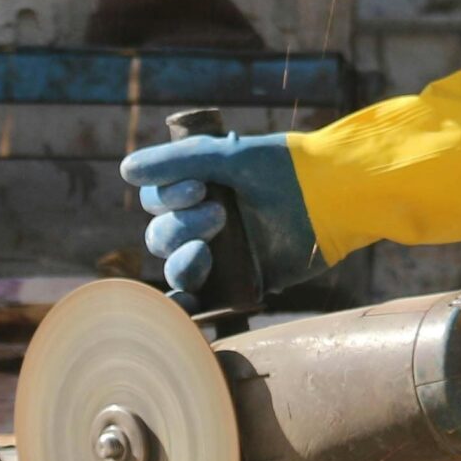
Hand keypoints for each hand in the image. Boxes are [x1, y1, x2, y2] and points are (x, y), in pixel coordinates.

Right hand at [120, 130, 318, 299]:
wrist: (335, 197)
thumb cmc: (285, 169)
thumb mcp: (230, 156)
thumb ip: (177, 160)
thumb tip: (126, 170)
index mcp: (201, 187)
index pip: (156, 200)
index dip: (165, 198)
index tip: (198, 189)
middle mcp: (206, 221)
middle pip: (160, 235)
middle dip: (180, 226)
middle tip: (220, 215)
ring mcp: (223, 254)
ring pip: (175, 267)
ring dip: (181, 260)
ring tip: (206, 251)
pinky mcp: (242, 282)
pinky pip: (201, 300)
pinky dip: (184, 304)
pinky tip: (184, 301)